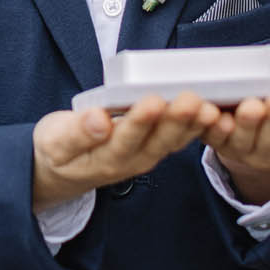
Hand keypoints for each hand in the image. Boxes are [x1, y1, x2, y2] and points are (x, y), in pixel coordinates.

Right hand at [32, 92, 220, 212]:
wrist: (61, 170)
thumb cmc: (56, 149)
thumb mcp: (54, 141)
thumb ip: (76, 132)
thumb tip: (98, 118)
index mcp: (104, 157)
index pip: (125, 139)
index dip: (140, 121)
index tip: (152, 102)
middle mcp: (131, 160)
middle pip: (158, 141)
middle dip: (177, 119)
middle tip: (192, 99)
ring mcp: (146, 156)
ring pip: (175, 141)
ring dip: (194, 125)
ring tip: (211, 106)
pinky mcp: (155, 147)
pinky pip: (180, 138)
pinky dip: (198, 126)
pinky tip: (215, 112)